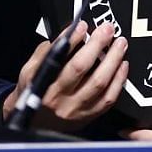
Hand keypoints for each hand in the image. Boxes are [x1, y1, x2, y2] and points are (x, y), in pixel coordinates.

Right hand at [4, 21, 128, 130]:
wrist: (35, 126)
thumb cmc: (33, 94)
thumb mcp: (28, 72)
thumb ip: (44, 53)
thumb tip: (65, 35)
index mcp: (41, 82)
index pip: (57, 57)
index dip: (71, 39)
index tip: (82, 25)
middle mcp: (58, 97)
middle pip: (81, 67)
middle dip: (96, 45)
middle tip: (107, 29)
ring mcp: (75, 109)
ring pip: (99, 83)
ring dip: (112, 60)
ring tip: (120, 44)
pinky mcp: (88, 116)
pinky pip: (108, 98)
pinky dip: (118, 80)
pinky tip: (122, 65)